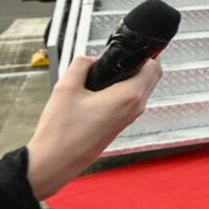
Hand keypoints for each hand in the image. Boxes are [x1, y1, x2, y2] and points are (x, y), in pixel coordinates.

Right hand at [25, 55, 161, 199]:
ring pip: (141, 89)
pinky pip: (131, 101)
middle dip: (140, 63)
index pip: (154, 67)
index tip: (133, 47)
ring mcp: (129, 118)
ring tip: (108, 71)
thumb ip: (81, 64)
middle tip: (119, 56)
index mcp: (128, 97)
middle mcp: (134, 108)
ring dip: (131, 77)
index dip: (146, 52)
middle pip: (151, 77)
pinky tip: (104, 88)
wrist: (55, 162)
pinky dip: (124, 90)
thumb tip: (90, 58)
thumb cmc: (61, 133)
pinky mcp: (120, 125)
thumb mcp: (66, 87)